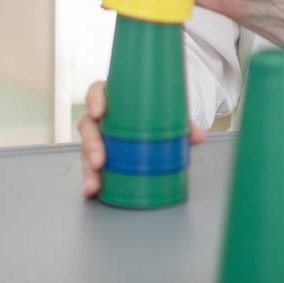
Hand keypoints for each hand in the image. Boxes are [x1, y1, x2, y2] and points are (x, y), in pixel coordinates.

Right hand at [78, 80, 206, 197]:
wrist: (156, 122)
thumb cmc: (155, 113)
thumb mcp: (168, 114)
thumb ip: (182, 123)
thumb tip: (197, 136)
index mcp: (114, 98)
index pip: (97, 92)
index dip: (95, 100)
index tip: (99, 112)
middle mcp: (101, 117)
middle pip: (87, 126)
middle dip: (91, 144)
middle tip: (100, 159)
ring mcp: (98, 136)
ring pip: (86, 150)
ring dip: (88, 168)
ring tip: (95, 183)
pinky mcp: (98, 155)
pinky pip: (91, 166)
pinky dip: (91, 179)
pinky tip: (93, 189)